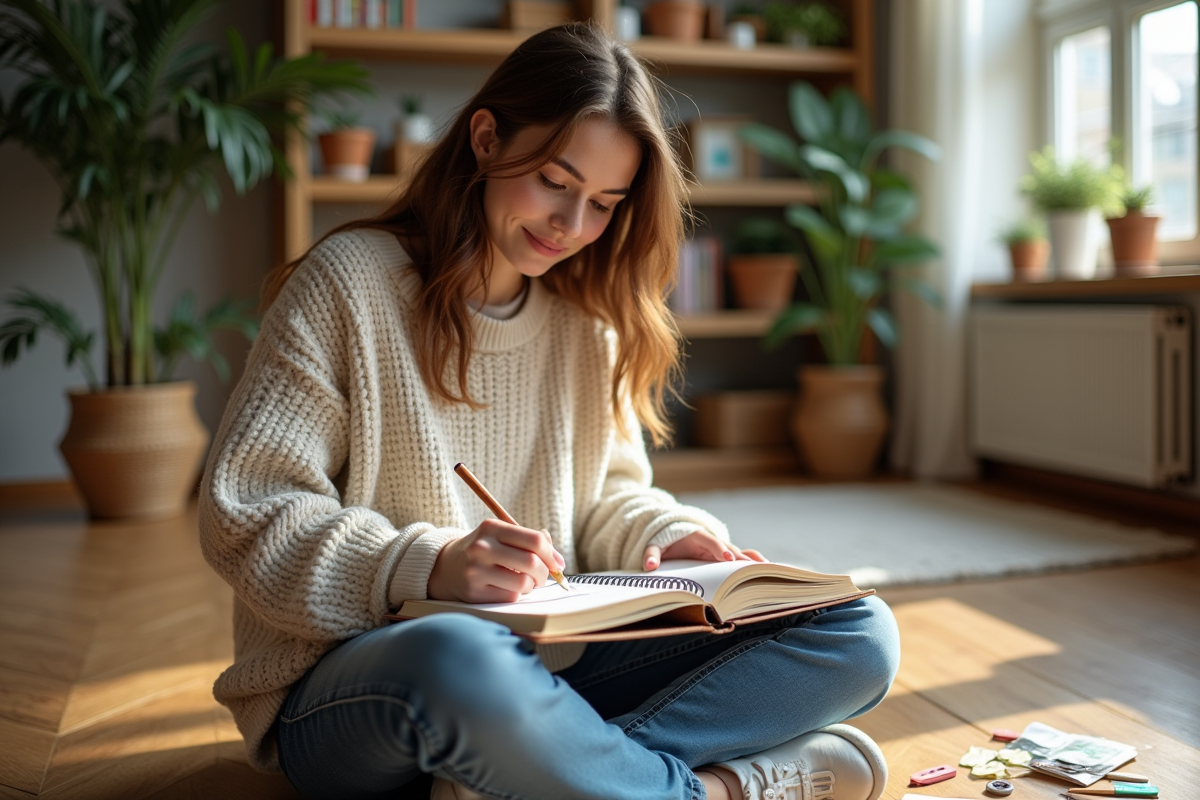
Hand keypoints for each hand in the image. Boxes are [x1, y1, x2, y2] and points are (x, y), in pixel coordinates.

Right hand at [428, 520, 565, 602]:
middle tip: (543, 577)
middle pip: (532, 562)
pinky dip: (515, 595)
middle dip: (544, 573)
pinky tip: (505, 588)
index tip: (557, 564)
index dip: (552, 554)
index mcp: (492, 528)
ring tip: (523, 582)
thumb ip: (530, 541)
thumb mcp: (500, 536)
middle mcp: (482, 547)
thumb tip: (558, 561)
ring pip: (523, 583)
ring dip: (530, 586)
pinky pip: (510, 597)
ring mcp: (476, 571)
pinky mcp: (474, 592)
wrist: (445, 567)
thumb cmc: (483, 551)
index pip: (534, 540)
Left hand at [642, 531, 766, 570]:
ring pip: (738, 553)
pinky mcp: (722, 557)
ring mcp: (719, 549)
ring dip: (750, 560)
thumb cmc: (663, 541)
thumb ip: (651, 553)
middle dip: (739, 559)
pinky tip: (765, 570)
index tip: (727, 558)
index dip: (719, 549)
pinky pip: (739, 558)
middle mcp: (711, 541)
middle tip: (752, 570)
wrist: (669, 535)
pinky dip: (751, 562)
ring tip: (766, 569)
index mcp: (696, 535)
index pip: (709, 541)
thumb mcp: (654, 545)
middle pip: (729, 548)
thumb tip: (650, 566)